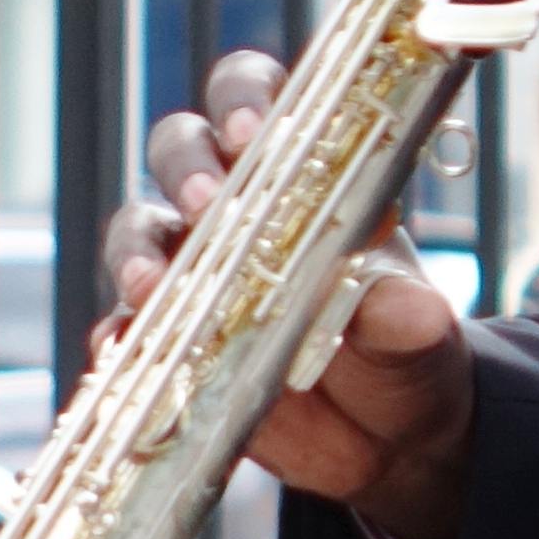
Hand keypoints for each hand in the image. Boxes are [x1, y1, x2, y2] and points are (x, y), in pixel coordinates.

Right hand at [98, 46, 478, 538]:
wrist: (388, 439)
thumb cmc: (403, 352)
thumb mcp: (418, 333)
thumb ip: (407, 315)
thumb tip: (402, 307)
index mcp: (300, 173)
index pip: (258, 99)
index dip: (244, 99)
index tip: (251, 130)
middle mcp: (235, 210)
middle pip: (179, 149)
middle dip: (184, 167)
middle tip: (204, 202)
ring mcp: (194, 274)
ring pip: (138, 231)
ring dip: (136, 249)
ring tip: (149, 283)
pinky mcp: (170, 341)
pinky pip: (124, 329)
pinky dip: (120, 336)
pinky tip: (128, 350)